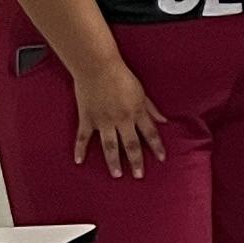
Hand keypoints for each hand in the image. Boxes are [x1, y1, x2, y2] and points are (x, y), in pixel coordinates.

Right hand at [70, 55, 165, 177]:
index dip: (157, 146)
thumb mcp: (142, 92)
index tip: (162, 159)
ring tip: (116, 175)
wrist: (98, 67)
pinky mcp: (87, 118)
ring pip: (109, 146)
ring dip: (113, 161)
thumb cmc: (121, 76)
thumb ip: (152, 109)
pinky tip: (79, 161)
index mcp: (137, 112)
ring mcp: (103, 120)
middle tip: (139, 175)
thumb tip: (164, 121)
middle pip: (131, 144)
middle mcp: (122, 119)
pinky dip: (80, 149)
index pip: (151, 133)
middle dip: (136, 161)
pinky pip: (83, 137)